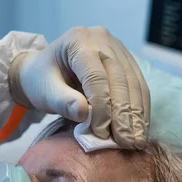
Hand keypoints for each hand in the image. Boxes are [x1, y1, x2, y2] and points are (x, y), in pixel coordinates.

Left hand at [9, 27, 149, 148]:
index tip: (102, 133)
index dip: (102, 107)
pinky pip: (138, 84)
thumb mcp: (44, 92)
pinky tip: (140, 128)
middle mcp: (102, 38)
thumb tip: (84, 113)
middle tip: (127, 142)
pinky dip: (140, 108)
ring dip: (137, 114)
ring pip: (134, 82)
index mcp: (78, 41)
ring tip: (136, 140)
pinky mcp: (126, 59)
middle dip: (124, 114)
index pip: (96, 77)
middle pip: (120, 79)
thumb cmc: (41, 80)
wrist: (44, 70)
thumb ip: (61, 102)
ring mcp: (117, 47)